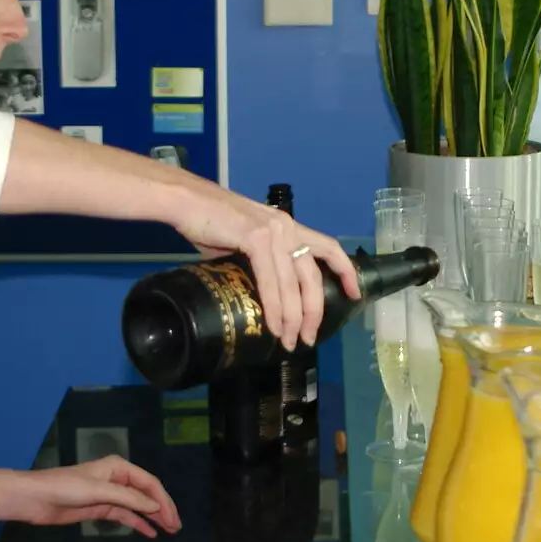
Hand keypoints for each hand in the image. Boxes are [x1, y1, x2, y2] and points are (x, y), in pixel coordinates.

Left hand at [0, 458, 182, 537]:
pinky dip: (138, 523)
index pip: (149, 484)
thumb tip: (155, 507)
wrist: (34, 499)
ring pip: (138, 506)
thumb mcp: (98, 491)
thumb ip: (128, 499)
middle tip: (176, 527)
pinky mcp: (100, 509)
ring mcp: (109, 495)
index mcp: (118, 468)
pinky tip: (149, 532)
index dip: (163, 501)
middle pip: (146, 494)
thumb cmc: (65, 488)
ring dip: (153, 517)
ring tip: (169, 531)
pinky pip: (125, 516)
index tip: (172, 519)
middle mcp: (117, 479)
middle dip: (162, 509)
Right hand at [173, 187, 361, 350]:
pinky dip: (274, 307)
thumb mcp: (244, 240)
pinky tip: (274, 325)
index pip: (328, 247)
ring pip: (293, 285)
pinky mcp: (257, 239)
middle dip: (314, 311)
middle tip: (309, 337)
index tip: (355, 294)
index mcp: (288, 226)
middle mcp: (288, 227)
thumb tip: (257, 292)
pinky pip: (271, 282)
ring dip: (294, 318)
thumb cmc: (208, 220)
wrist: (185, 200)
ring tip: (290, 340)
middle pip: (312, 276)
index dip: (346, 271)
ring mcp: (274, 232)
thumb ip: (257, 261)